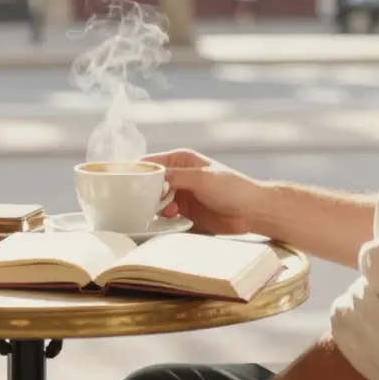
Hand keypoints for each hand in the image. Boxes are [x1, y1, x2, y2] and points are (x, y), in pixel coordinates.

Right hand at [145, 148, 264, 235]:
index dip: (137, 172)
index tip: (125, 184)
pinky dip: (163, 218)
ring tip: (168, 211)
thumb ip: (174, 177)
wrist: (252, 211)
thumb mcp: (201, 178)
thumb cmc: (232, 188)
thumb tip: (150, 179)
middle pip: (149, 184)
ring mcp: (180, 195)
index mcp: (180, 160)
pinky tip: (171, 219)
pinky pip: (165, 215)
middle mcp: (177, 176)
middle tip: (145, 203)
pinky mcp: (184, 213)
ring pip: (154, 201)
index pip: (149, 163)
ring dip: (155, 207)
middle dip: (144, 193)